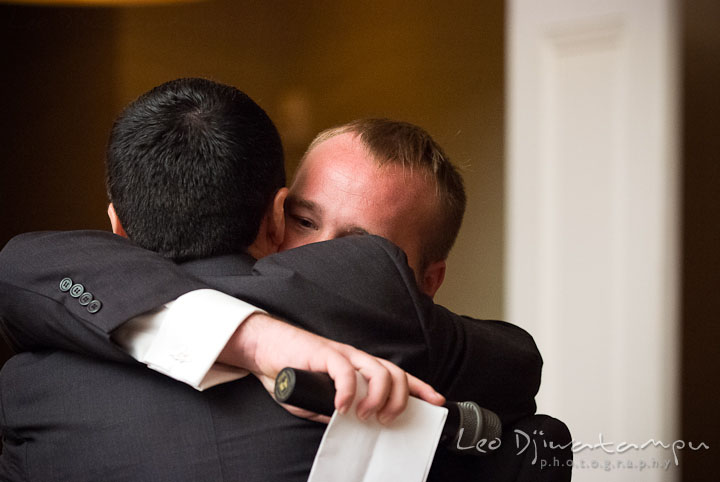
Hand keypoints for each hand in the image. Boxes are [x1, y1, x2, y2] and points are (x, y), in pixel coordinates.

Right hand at [219, 313, 444, 423]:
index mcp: (359, 368)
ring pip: (377, 370)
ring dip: (378, 396)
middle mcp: (356, 358)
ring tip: (366, 414)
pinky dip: (348, 391)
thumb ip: (333, 408)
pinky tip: (342, 406)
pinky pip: (344, 370)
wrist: (264, 348)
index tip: (436, 402)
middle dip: (400, 399)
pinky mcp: (323, 353)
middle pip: (394, 373)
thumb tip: (347, 424)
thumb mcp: (317, 399)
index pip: (396, 375)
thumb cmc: (290, 372)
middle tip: (387, 419)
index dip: (420, 388)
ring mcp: (341, 354)